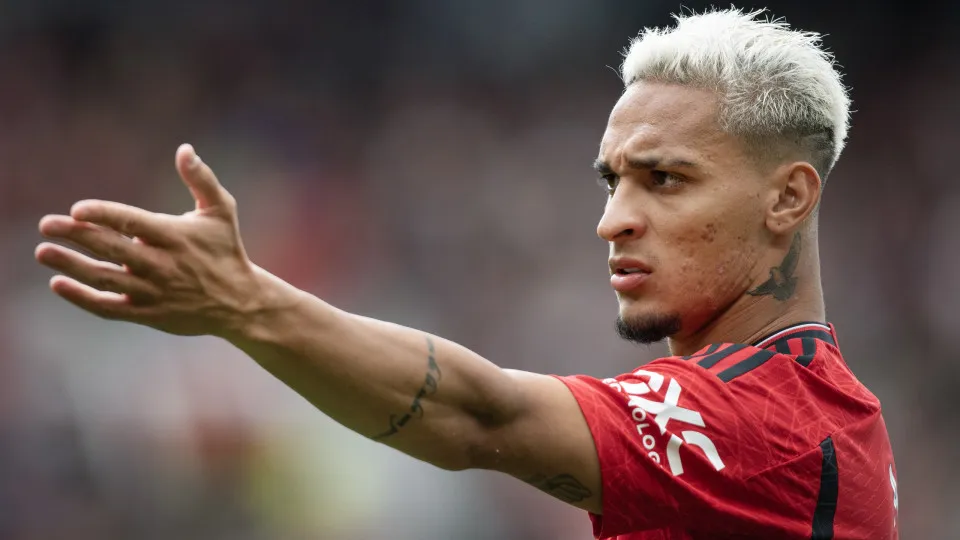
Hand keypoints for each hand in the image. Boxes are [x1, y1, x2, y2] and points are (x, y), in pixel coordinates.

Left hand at [36, 144, 262, 336]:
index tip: (77, 209)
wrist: (239, 302)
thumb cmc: (226, 250)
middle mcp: (162, 264)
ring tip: (43, 252)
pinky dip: (82, 298)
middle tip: (46, 224)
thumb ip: (202, 179)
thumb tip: (185, 149)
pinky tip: (58, 283)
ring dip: (71, 265)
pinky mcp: (148, 314)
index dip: (104, 215)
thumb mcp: (222, 211)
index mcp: (176, 236)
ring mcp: (153, 291)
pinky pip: (108, 307)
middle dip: (77, 236)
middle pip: (112, 249)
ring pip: (105, 278)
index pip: (134, 222)